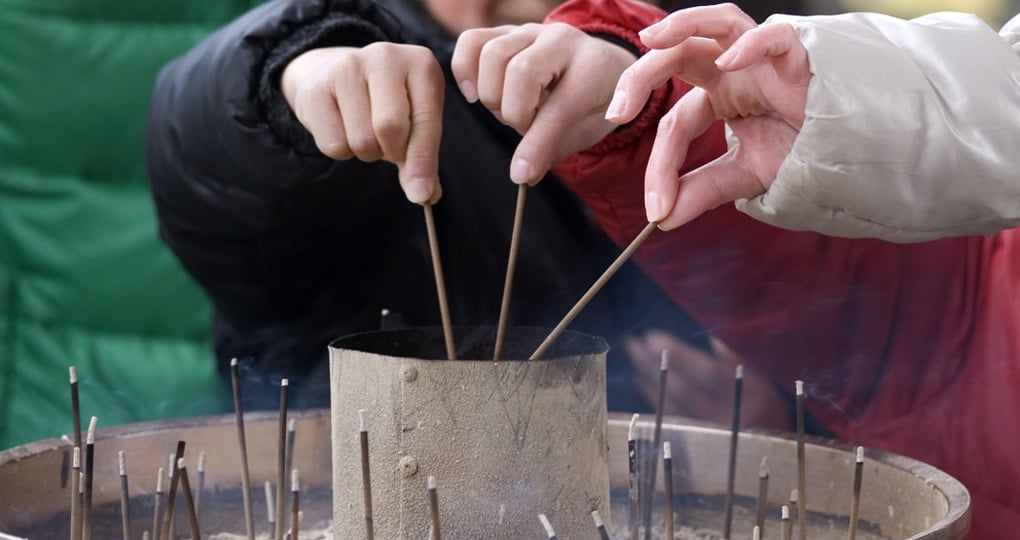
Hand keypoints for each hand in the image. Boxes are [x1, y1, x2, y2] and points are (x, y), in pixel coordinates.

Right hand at [281, 44, 443, 204]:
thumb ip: (424, 158)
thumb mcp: (416, 122)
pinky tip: (343, 127)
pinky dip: (342, 150)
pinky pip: (334, 145)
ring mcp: (347, 67)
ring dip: (366, 152)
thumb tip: (424, 195)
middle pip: (389, 128)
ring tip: (366, 131)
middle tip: (389, 146)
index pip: (426, 120)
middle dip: (391, 152)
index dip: (423, 162)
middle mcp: (385, 57)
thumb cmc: (389, 104)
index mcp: (421, 64)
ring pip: (362, 140)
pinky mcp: (316, 87)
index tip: (421, 194)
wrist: (336, 75)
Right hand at [452, 23, 637, 184]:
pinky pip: (471, 41)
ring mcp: (531, 31)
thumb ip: (554, 149)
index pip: (558, 108)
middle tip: (525, 125)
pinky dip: (464, 70)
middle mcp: (561, 40)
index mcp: (593, 68)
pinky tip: (475, 92)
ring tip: (509, 109)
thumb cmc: (591, 103)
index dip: (536, 145)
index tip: (521, 174)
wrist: (598, 67)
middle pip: (519, 71)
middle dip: (515, 112)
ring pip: (492, 55)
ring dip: (493, 95)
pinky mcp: (505, 31)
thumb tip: (522, 174)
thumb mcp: (587, 130)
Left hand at [605, 4, 810, 228]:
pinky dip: (752, 44)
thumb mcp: (744, 175)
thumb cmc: (802, 154)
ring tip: (651, 39)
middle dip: (639, 77)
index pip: (675, 122)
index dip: (661, 165)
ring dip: (681, 25)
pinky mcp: (799, 56)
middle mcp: (733, 71)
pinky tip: (728, 63)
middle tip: (615, 113)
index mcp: (718, 97)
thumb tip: (663, 220)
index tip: (656, 208)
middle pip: (677, 56)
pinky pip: (775, 35)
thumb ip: (703, 190)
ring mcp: (763, 58)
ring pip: (717, 22)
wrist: (853, 155)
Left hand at [624, 330, 791, 430]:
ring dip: (649, 379)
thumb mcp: (765, 384)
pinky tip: (642, 381)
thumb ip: (739, 360)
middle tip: (632, 344)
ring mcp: (711, 434)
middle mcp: (728, 417)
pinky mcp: (698, 445)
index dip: (679, 356)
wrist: (776, 457)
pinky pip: (670, 418)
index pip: (708, 373)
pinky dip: (655, 398)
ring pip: (672, 404)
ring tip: (633, 358)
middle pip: (683, 389)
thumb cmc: (768, 413)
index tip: (651, 337)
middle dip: (655, 365)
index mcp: (750, 397)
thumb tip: (713, 338)